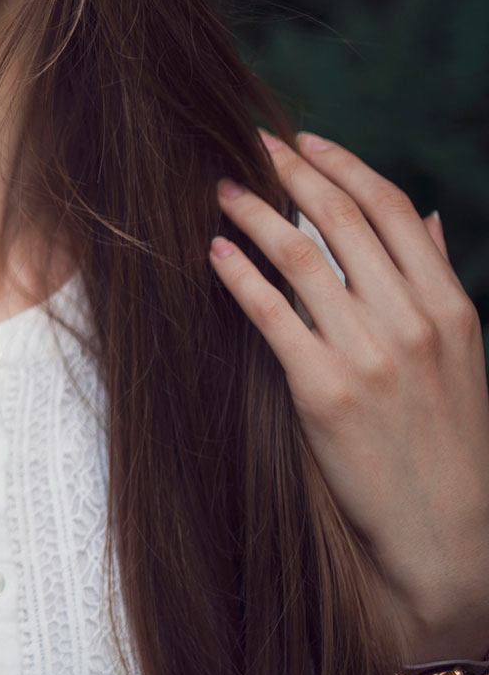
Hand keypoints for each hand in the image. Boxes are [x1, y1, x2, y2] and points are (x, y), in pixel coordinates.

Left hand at [211, 127, 488, 660]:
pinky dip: (239, 276)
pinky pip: (272, 316)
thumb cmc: (447, 441)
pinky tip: (214, 252)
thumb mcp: (461, 356)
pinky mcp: (325, 391)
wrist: (447, 535)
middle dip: (291, 173)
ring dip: (254, 214)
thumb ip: (436, 282)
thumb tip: (425, 217)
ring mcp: (371, 354)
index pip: (393, 209)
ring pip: (302, 259)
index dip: (344, 166)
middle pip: (343, 220)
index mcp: (449, 307)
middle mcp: (413, 322)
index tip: (305, 140)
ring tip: (219, 189)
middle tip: (249, 143)